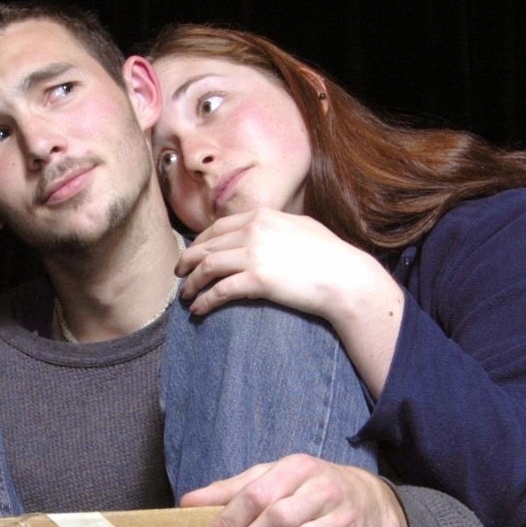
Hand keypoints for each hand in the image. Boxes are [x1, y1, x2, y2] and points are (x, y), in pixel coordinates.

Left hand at [177, 209, 403, 393]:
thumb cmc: (330, 256)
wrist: (345, 277)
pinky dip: (204, 301)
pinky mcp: (257, 280)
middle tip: (180, 275)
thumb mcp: (301, 227)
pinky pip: (219, 291)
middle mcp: (254, 230)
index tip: (192, 254)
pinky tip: (199, 310)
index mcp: (262, 216)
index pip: (218, 227)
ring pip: (207, 267)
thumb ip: (277, 225)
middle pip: (206, 246)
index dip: (200, 242)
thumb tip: (264, 228)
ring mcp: (254, 254)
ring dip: (192, 284)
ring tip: (186, 296)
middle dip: (188, 262)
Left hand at [180, 454, 415, 526]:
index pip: (259, 493)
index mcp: (298, 468)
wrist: (368, 502)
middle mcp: (323, 490)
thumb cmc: (306, 490)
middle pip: (280, 518)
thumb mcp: (272, 479)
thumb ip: (231, 490)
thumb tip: (187, 502)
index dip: (231, 519)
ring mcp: (340, 520)